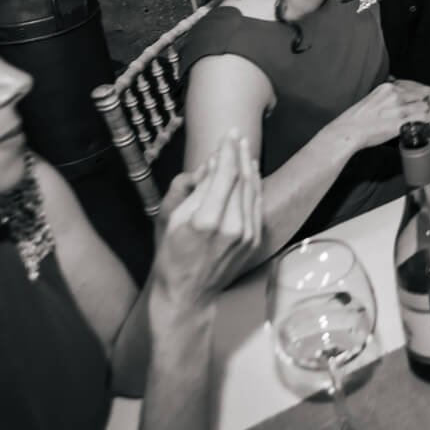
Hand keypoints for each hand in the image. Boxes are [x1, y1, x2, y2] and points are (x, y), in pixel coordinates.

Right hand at [152, 131, 262, 305]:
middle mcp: (232, 227)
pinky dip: (254, 186)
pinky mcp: (254, 241)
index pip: (225, 175)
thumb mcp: (172, 219)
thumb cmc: (172, 256)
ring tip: (243, 149)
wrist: (188, 293)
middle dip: (239, 155)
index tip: (227, 135)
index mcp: (207, 220)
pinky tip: (251, 174)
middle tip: (235, 136)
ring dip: (249, 167)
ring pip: (252, 191)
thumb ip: (193, 189)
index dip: (227, 152)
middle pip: (242, 180)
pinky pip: (256, 206)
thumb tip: (211, 165)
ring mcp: (247, 236)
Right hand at [344, 78, 429, 149]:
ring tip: (425, 123)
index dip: (420, 98)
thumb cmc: (357, 119)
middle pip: (422, 96)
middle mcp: (395, 94)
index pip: (415, 87)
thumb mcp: (374, 98)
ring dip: (427, 115)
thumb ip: (389, 97)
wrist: (348, 131)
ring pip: (425, 107)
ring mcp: (399, 108)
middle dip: (426, 106)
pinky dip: (427, 124)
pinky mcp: (401, 122)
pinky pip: (424, 119)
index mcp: (388, 87)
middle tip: (426, 115)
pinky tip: (424, 129)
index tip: (420, 105)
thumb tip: (401, 101)